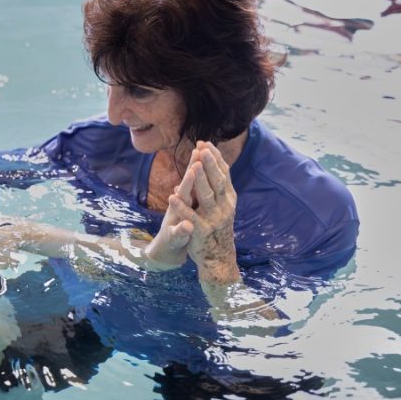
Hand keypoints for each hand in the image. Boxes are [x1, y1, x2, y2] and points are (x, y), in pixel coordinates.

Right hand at [144, 159, 196, 266]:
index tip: (203, 147)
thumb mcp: (187, 204)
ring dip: (185, 190)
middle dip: (193, 171)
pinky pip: (176, 231)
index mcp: (185, 197)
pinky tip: (184, 221)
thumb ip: (189, 188)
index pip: (192, 177)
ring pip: (181, 203)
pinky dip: (181, 226)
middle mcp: (179, 204)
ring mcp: (175, 219)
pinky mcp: (172, 235)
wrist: (168, 246)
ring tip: (191, 174)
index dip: (198, 163)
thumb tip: (194, 168)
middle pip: (186, 185)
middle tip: (198, 155)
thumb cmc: (180, 222)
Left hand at [182, 141, 240, 284]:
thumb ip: (211, 187)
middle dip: (210, 163)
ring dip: (200, 180)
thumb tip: (202, 166)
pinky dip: (181, 206)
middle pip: (218, 181)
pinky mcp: (202, 231)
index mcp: (228, 198)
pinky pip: (190, 217)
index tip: (206, 142)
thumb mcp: (216, 205)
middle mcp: (225, 206)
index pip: (224, 173)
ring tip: (194, 166)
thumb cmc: (215, 227)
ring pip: (207, 196)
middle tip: (203, 147)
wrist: (218, 258)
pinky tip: (172, 196)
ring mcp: (214, 218)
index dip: (215, 158)